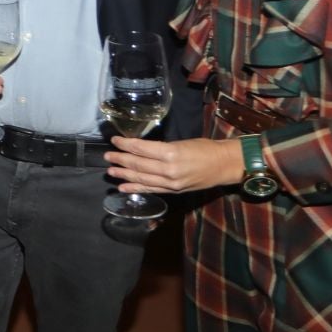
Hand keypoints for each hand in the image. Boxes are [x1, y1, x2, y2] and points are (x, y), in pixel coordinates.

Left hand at [106, 136, 245, 194]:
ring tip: (111, 171)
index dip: (125, 144)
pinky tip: (123, 187)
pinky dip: (136, 188)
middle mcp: (168, 170)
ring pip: (142, 178)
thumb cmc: (205, 148)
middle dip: (120, 159)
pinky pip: (151, 189)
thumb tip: (141, 149)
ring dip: (124, 174)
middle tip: (107, 156)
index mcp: (171, 153)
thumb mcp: (181, 142)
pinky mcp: (173, 191)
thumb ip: (161, 148)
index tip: (114, 140)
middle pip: (138, 164)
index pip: (141, 149)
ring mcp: (170, 183)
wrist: (224, 165)